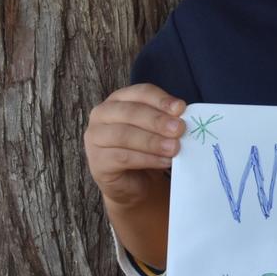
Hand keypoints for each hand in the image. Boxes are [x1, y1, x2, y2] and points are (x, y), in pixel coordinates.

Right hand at [84, 84, 186, 206]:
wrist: (134, 183)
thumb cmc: (147, 150)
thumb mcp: (158, 131)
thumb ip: (167, 120)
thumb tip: (181, 114)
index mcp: (119, 100)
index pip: (140, 92)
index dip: (161, 99)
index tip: (180, 108)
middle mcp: (102, 114)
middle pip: (131, 112)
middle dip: (157, 120)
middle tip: (180, 129)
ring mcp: (95, 138)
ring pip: (124, 135)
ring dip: (153, 141)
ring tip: (174, 148)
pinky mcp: (97, 161)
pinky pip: (122, 157)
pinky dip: (147, 159)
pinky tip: (164, 161)